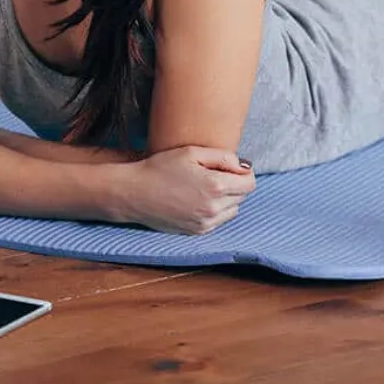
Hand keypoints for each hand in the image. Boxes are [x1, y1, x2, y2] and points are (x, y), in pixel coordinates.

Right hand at [119, 146, 255, 233]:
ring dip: (227, 198)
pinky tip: (198, 200)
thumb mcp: (192, 152)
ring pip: (233, 210)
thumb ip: (223, 156)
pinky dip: (215, 210)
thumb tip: (244, 166)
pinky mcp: (197, 231)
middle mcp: (214, 208)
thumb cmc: (160, 168)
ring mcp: (206, 222)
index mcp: (215, 186)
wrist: (135, 193)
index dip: (243, 172)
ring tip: (205, 187)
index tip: (230, 166)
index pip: (249, 183)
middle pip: (243, 196)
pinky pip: (219, 221)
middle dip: (234, 184)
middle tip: (213, 174)